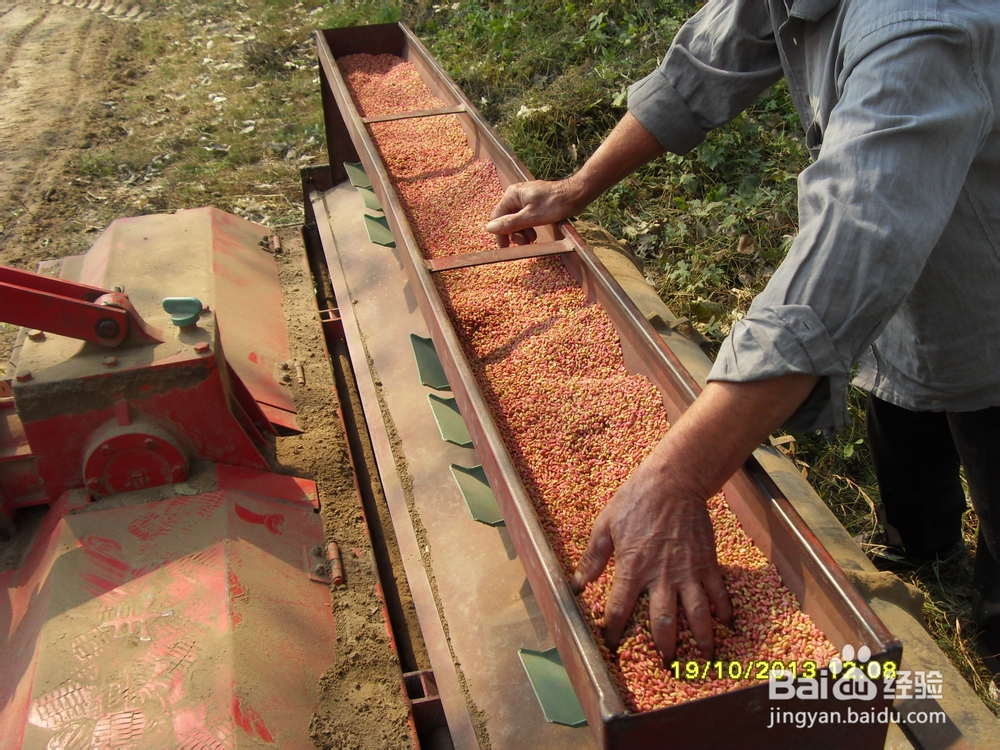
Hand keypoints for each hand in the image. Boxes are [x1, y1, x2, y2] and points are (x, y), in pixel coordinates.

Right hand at [484, 178, 586, 246]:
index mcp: (512, 195)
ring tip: (533, 238)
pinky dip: (529, 227)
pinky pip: (525, 218)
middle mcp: (516, 195)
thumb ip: (510, 223)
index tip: (506, 248)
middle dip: (515, 233)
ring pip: (516, 220)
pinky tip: (536, 233)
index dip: (500, 234)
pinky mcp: (534, 203)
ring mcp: (525, 199)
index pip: (497, 217)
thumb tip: (489, 228)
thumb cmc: (555, 204)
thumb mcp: (531, 217)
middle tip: (526, 243)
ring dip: (523, 232)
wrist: (576, 194)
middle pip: (507, 220)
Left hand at [570, 454, 731, 660]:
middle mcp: (661, 575)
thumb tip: (576, 583)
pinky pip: (718, 593)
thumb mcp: (605, 525)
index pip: (620, 609)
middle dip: (664, 646)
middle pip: (663, 621)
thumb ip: (593, 557)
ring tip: (703, 657)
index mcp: (632, 567)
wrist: (674, 481)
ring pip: (696, 614)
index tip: (612, 644)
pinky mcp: (707, 562)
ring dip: (700, 638)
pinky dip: (723, 611)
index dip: (614, 630)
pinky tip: (726, 625)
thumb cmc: (636, 500)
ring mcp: (687, 571)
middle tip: (666, 663)